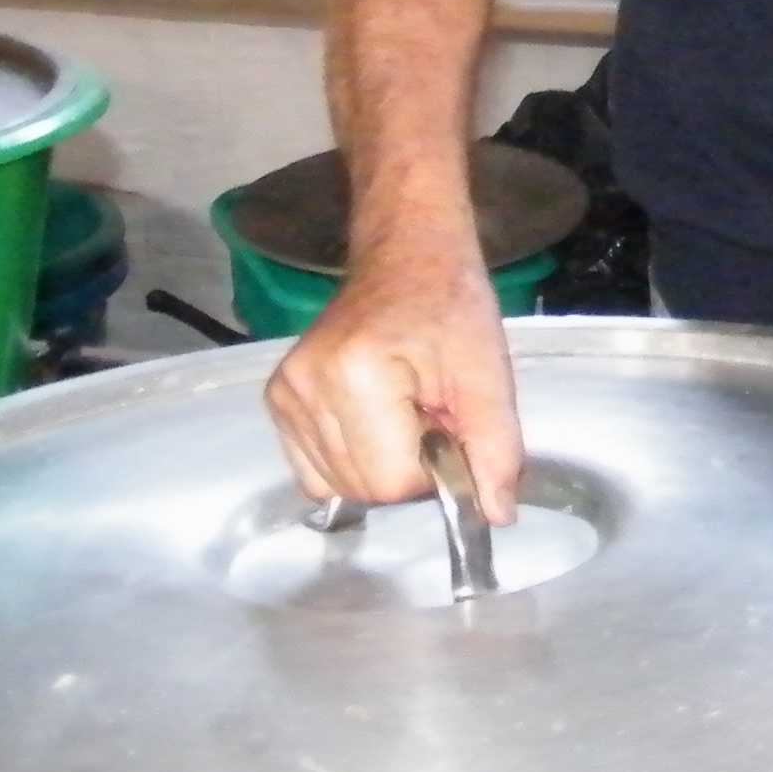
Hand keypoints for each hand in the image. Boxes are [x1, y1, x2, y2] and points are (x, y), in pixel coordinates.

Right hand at [261, 242, 526, 520]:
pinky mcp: (277, 400)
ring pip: (339, 486)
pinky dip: (351, 462)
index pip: (395, 482)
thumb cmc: (451, 304)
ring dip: (382, 465)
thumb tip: (495, 515)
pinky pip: (314, 472)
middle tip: (430, 415)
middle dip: (409, 469)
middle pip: (365, 489)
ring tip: (403, 412)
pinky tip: (373, 422)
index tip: (449, 427)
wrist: (406, 255)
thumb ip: (495, 447)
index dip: (435, 470)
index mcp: (356, 374)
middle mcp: (306, 387)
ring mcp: (284, 394)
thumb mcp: (488, 371)